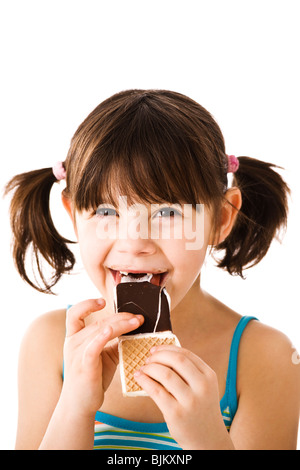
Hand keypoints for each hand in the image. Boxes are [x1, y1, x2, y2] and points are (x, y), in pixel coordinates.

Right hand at [61, 298, 143, 417]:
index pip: (75, 313)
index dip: (87, 304)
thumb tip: (133, 327)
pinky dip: (103, 336)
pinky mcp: (84, 365)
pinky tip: (113, 331)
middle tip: (139, 317)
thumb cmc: (92, 378)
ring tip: (137, 323)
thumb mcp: (103, 355)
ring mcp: (77, 353)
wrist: (80, 405)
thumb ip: (113, 341)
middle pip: (98, 322)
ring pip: (100, 330)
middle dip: (120, 316)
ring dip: (121, 324)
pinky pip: (93, 346)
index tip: (103, 301)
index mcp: (75, 337)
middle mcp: (73, 342)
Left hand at [134, 345, 232, 449]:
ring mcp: (190, 401)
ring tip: (143, 369)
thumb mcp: (203, 387)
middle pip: (176, 360)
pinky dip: (145, 381)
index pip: (186, 353)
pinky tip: (139, 378)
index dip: (167, 348)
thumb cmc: (200, 408)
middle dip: (158, 356)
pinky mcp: (176, 413)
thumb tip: (162, 353)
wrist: (208, 439)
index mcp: (209, 375)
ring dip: (150, 368)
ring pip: (165, 374)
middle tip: (148, 358)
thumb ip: (189, 371)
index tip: (155, 349)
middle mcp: (202, 386)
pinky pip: (156, 391)